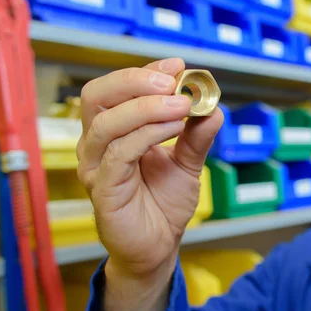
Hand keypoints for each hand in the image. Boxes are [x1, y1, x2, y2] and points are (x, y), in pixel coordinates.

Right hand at [76, 58, 222, 278]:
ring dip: (146, 108)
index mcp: (115, 130)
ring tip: (180, 106)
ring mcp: (96, 166)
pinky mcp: (102, 189)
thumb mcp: (188, 163)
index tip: (178, 64)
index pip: (118, 89)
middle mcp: (98, 143)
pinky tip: (172, 129)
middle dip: (135, 81)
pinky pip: (119, 154)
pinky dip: (146, 135)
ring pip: (107, 122)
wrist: (159, 246)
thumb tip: (214, 107)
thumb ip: (197, 135)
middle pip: (98, 95)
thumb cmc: (164, 203)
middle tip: (172, 81)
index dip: (146, 71)